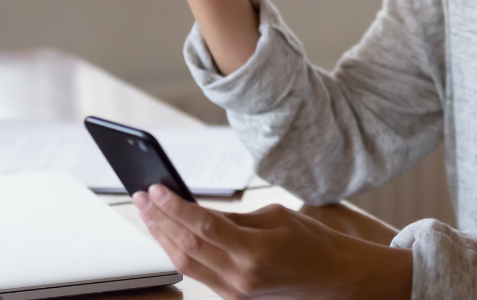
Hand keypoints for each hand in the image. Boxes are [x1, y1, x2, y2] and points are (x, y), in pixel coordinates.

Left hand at [133, 185, 412, 299]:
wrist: (334, 278)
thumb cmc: (312, 242)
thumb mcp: (274, 216)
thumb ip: (232, 217)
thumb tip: (195, 210)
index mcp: (255, 251)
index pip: (203, 226)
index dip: (175, 207)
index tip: (156, 189)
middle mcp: (240, 277)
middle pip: (187, 246)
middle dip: (160, 220)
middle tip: (142, 197)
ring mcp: (235, 292)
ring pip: (185, 263)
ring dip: (163, 237)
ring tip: (148, 213)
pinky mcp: (233, 298)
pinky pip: (197, 272)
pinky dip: (179, 251)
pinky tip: (169, 234)